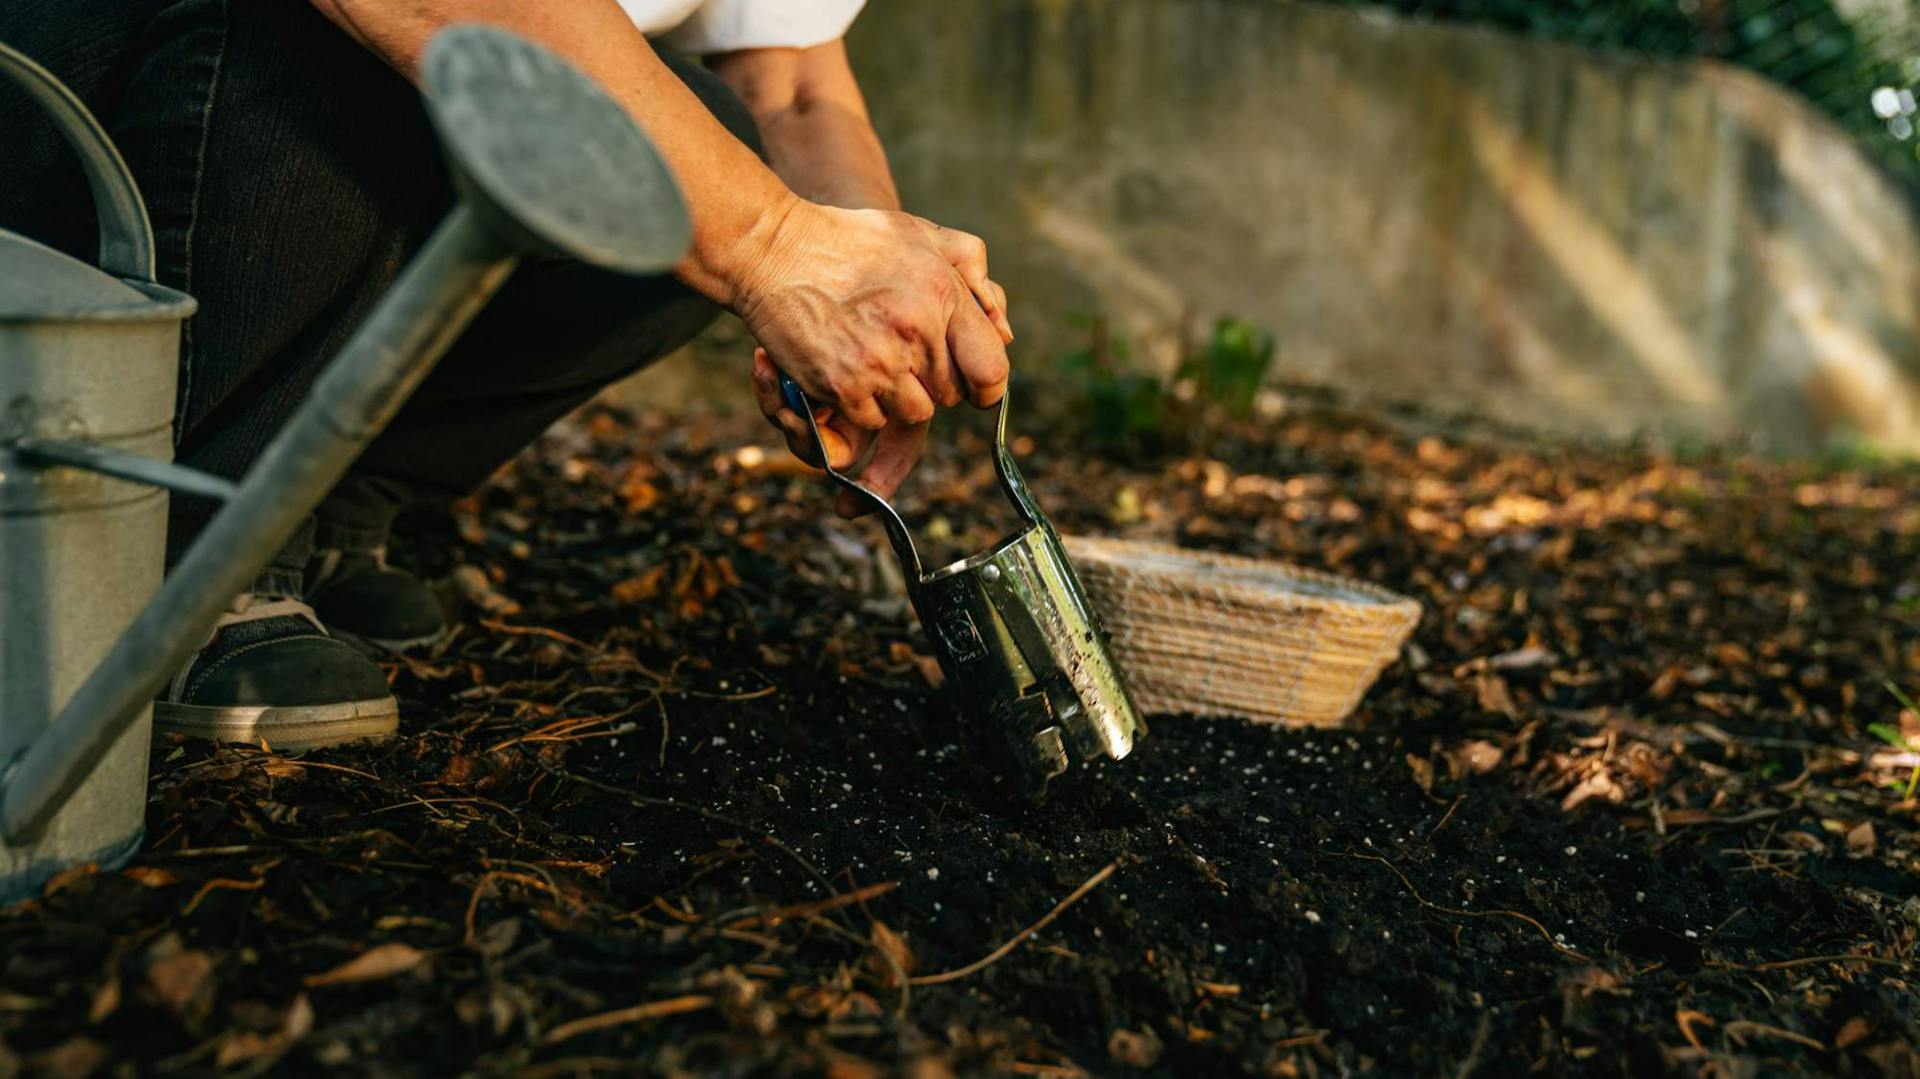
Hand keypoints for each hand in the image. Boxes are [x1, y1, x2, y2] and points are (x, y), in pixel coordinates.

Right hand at [738, 201, 1012, 515]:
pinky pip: (873, 419)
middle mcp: (916, 332)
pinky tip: (848, 367)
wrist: (774, 249)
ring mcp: (878, 363)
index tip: (973, 382)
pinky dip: (864, 404)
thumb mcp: (920, 232)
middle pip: (950, 395)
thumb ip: (971, 268)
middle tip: (904, 353)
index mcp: (943, 294)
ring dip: (899, 396)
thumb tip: (1003, 329)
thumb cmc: (851, 240)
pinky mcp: (843, 386)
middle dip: (934, 381)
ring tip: (875, 358)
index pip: (991, 369)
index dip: (985, 383)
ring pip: (914, 412)